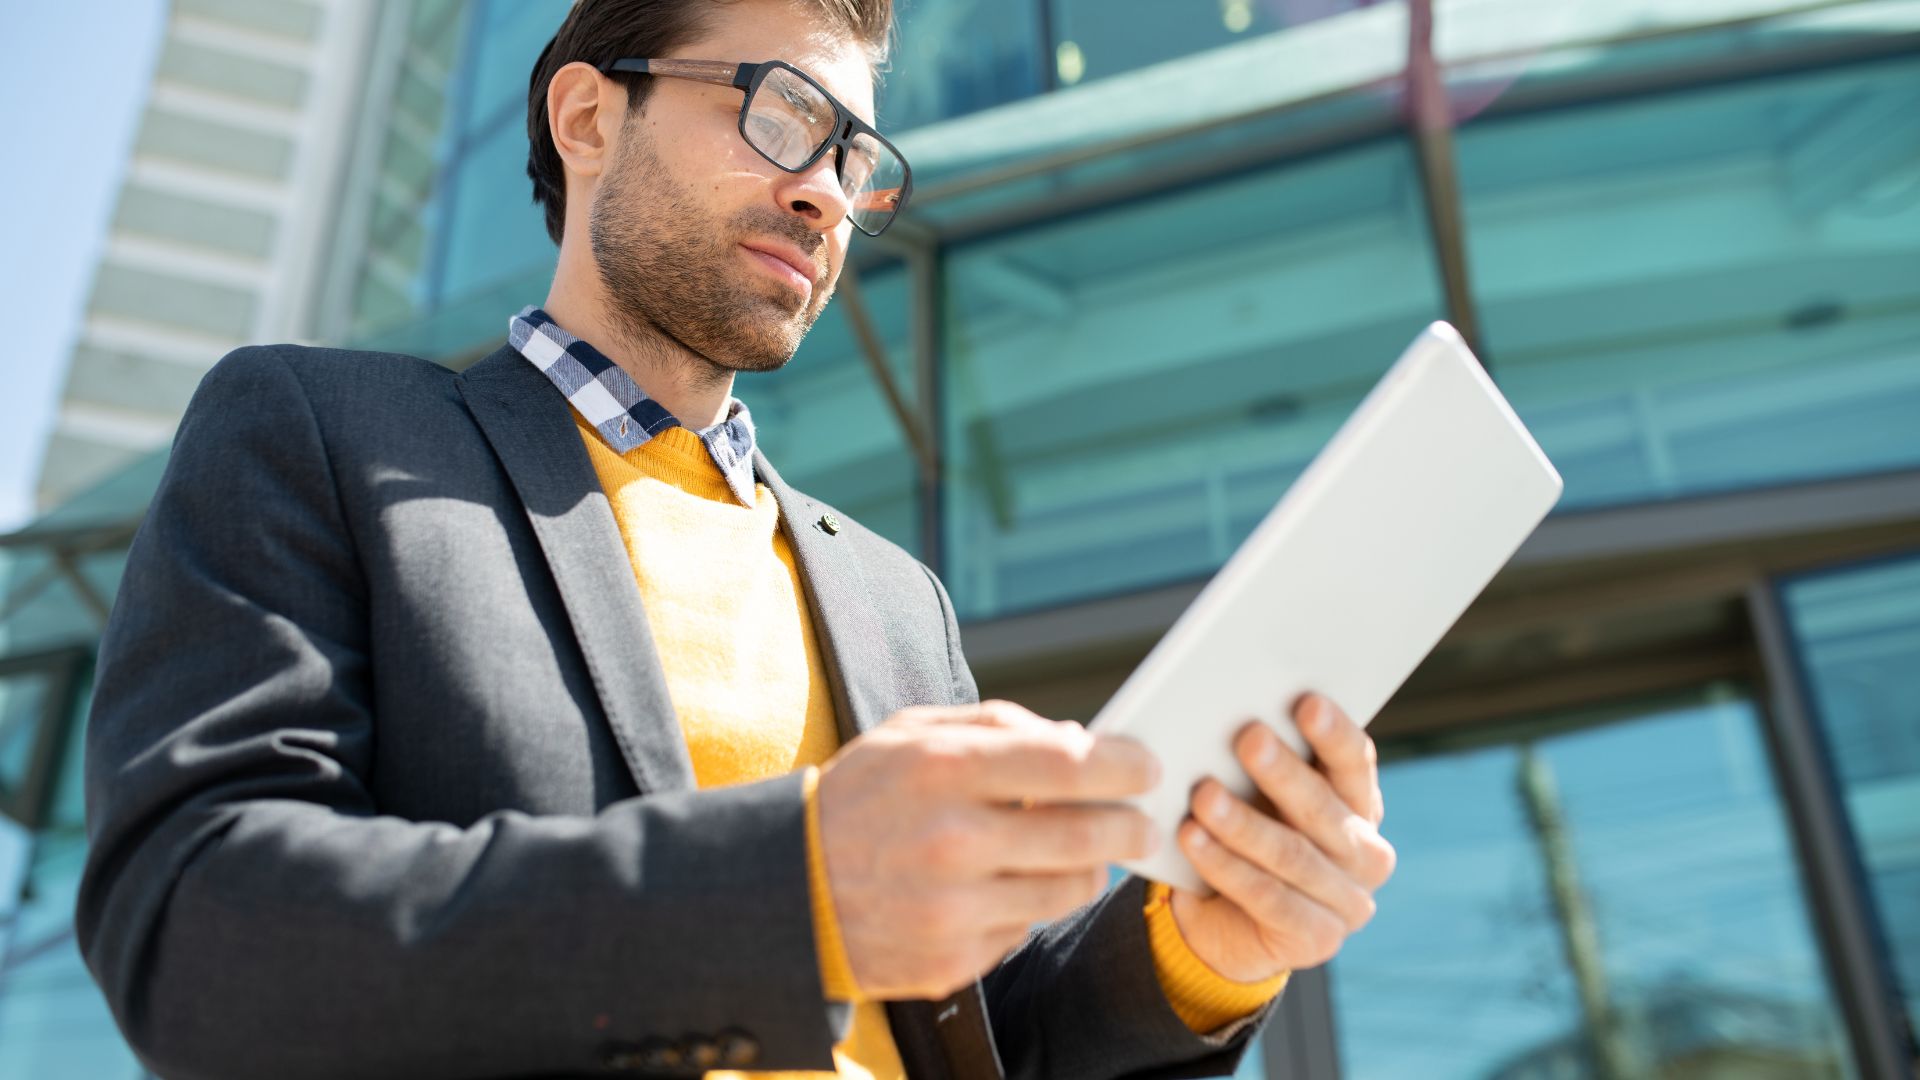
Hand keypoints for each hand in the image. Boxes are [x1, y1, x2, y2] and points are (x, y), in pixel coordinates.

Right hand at [817, 700, 1160, 998]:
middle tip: (1144, 821)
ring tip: (1081, 851)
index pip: (1069, 764)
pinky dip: (1029, 906)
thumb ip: (997, 726)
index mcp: (943, 771)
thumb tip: (1081, 739)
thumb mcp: (910, 734)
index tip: (1147, 765)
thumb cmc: (860, 797)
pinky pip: (1027, 929)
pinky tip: (1004, 886)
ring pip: (1070, 889)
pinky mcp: (951, 961)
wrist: (786, 890)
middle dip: (1133, 825)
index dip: (1124, 765)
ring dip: (1089, 868)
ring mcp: (952, 909)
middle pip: (1088, 834)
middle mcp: (952, 841)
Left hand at [1169, 693, 1394, 981]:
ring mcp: (1349, 902)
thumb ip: (1260, 764)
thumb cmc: (1245, 837)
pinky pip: (1266, 897)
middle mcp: (1367, 854)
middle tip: (1248, 737)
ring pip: (1291, 855)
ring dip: (1243, 823)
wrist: (1227, 923)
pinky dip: (1225, 866)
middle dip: (1283, 772)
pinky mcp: (1317, 940)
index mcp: (1360, 806)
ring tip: (1203, 795)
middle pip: (1322, 808)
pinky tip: (1192, 839)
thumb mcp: (1257, 798)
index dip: (1334, 733)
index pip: (1355, 763)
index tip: (1306, 702)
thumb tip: (1228, 714)